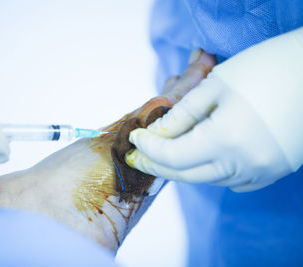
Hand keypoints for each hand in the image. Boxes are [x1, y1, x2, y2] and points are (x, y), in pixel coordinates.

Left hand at [126, 27, 302, 191]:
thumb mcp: (216, 85)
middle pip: (187, 175)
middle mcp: (245, 163)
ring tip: (165, 153)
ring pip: (208, 179)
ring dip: (183, 167)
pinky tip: (200, 156)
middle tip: (137, 156)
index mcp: (227, 139)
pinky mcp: (273, 171)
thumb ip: (182, 115)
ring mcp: (262, 171)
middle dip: (157, 165)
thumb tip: (156, 134)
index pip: (172, 155)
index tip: (134, 138)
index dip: (148, 149)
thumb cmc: (265, 67)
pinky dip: (210, 170)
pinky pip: (231, 180)